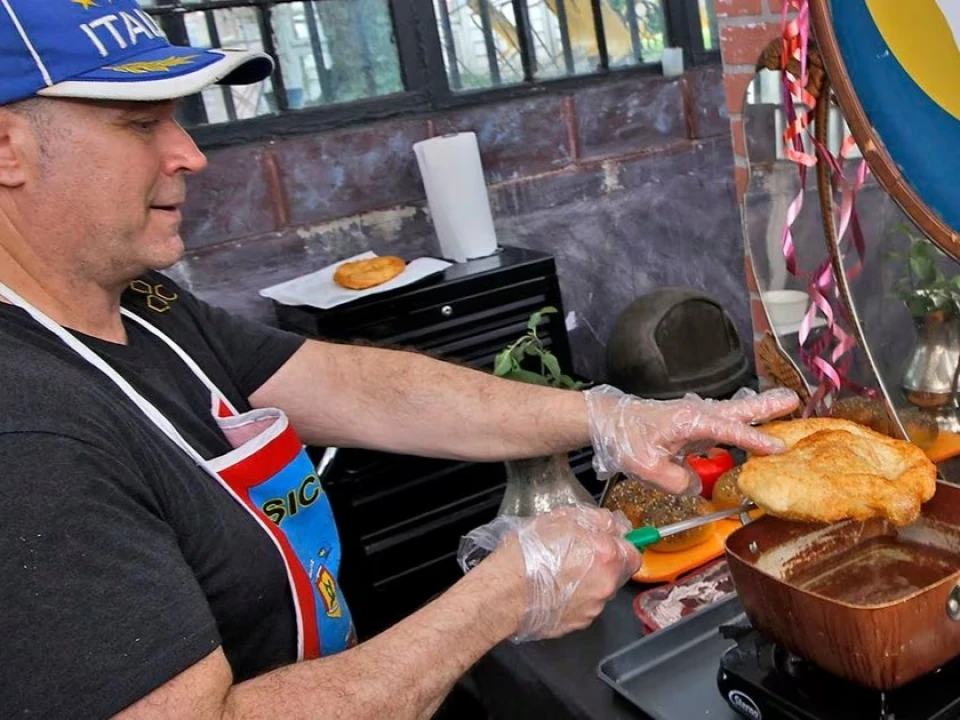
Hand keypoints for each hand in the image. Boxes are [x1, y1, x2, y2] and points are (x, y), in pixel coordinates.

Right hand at [457, 505, 641, 640]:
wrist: (503, 593)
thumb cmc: (527, 554)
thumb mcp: (559, 520)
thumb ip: (593, 519)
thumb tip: (609, 523)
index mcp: (606, 555)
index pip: (633, 553)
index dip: (620, 546)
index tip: (607, 543)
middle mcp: (606, 584)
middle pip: (617, 573)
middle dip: (602, 563)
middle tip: (578, 555)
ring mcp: (593, 608)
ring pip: (599, 590)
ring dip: (588, 581)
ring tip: (559, 574)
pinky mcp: (578, 624)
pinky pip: (583, 607)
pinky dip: (574, 599)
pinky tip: (554, 591)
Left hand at [585, 385, 799, 493]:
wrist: (610, 422)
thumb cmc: (625, 438)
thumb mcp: (645, 467)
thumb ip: (675, 480)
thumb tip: (696, 486)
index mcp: (688, 421)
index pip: (727, 430)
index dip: (753, 439)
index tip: (777, 448)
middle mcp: (696, 415)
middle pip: (738, 410)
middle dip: (767, 406)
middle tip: (794, 399)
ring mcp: (696, 418)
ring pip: (734, 414)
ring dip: (760, 410)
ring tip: (787, 404)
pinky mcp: (695, 425)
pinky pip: (725, 425)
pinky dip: (744, 423)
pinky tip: (756, 427)